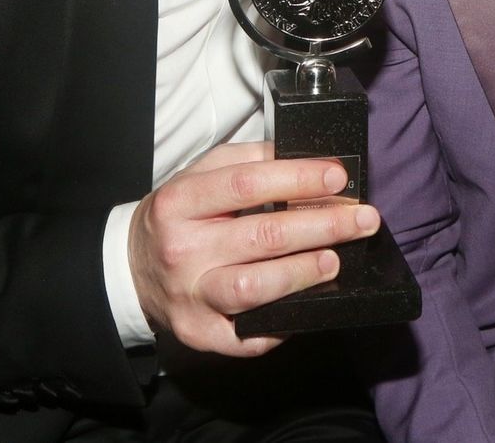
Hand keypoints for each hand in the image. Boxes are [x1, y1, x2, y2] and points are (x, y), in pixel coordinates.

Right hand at [128, 141, 379, 355]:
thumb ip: (249, 161)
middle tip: (363, 219)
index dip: (298, 179)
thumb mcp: (201, 174)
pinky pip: (248, 334)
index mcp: (181, 201)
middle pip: (261, 236)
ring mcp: (190, 297)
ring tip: (336, 259)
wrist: (131, 268)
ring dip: (303, 273)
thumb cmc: (181, 214)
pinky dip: (283, 320)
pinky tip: (309, 300)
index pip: (248, 184)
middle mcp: (183, 250)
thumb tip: (309, 162)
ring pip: (254, 288)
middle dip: (321, 226)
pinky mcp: (200, 334)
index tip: (338, 178)